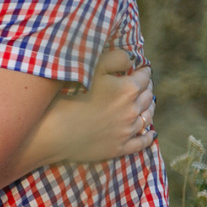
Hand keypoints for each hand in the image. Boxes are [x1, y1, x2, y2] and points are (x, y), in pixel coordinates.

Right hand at [43, 48, 155, 162]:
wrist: (55, 130)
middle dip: (147, 88)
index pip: (144, 77)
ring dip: (149, 109)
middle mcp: (132, 110)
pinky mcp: (119, 147)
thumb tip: (132, 59)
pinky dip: (148, 137)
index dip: (144, 71)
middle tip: (144, 84)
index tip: (142, 69)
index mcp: (128, 89)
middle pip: (147, 96)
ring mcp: (127, 131)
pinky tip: (151, 133)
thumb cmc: (71, 95)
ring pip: (147, 117)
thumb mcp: (93, 68)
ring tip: (147, 104)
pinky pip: (141, 142)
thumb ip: (116, 58)